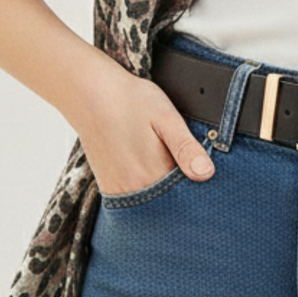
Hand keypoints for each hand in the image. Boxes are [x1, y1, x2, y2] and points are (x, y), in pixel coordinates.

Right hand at [74, 66, 215, 196]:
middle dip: (181, 189)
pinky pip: (136, 198)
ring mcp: (119, 191)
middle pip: (170, 202)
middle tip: (178, 159)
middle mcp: (134, 190)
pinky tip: (148, 168)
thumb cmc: (130, 101)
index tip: (201, 171)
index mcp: (153, 175)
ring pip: (153, 202)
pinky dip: (147, 190)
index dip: (198, 184)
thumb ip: (186, 148)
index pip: (187, 195)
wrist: (91, 94)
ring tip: (160, 159)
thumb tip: (206, 173)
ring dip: (164, 190)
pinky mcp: (109, 187)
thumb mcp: (166, 118)